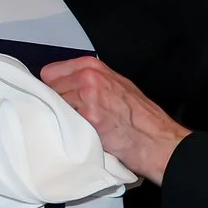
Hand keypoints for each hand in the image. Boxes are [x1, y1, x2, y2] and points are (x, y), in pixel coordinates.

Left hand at [40, 56, 187, 183]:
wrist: (158, 141)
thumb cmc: (140, 119)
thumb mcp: (115, 86)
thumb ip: (88, 81)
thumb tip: (63, 87)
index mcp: (93, 66)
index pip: (50, 73)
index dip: (55, 89)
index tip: (61, 100)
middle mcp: (89, 76)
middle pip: (49, 90)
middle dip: (57, 103)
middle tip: (75, 116)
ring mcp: (88, 94)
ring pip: (54, 105)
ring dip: (62, 117)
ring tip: (83, 125)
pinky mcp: (89, 115)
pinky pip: (64, 121)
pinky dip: (69, 129)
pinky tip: (85, 133)